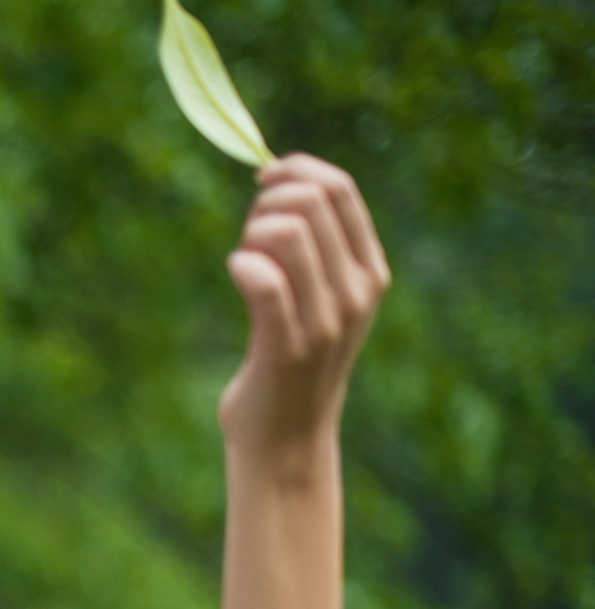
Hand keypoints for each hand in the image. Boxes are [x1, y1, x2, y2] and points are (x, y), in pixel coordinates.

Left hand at [218, 152, 392, 462]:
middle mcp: (356, 292)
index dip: (295, 170)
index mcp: (370, 272)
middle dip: (267, 202)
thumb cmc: (290, 360)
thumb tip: (281, 180)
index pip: (340, 189)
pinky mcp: (287, 348)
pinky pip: (263, 281)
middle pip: (310, 201)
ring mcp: (326, 321)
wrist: (286, 439)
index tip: (263, 182)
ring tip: (246, 263)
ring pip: (285, 232)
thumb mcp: (319, 299)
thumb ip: (314, 247)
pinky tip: (238, 275)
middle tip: (249, 236)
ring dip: (251, 234)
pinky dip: (242, 266)